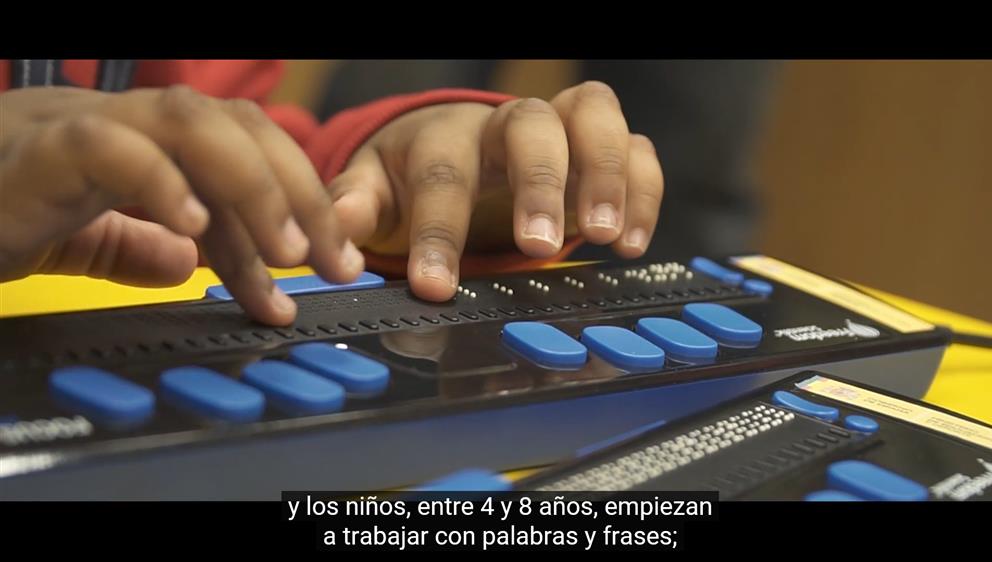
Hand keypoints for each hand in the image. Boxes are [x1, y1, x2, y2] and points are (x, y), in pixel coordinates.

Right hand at [0, 86, 361, 324]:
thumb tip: (188, 261)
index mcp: (142, 139)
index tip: (333, 265)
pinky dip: (162, 185)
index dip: (298, 204)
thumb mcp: (79, 235)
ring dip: (254, 188)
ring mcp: (79, 127)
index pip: (243, 152)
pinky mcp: (38, 149)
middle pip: (236, 126)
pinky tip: (194, 236)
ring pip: (191, 123)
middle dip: (298, 193)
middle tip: (332, 262)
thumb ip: (135, 244)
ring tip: (287, 253)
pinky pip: (111, 148)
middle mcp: (121, 122)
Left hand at [326, 81, 664, 300]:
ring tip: (603, 238)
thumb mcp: (377, 190)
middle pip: (531, 124)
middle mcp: (504, 124)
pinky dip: (644, 190)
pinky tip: (630, 244)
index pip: (443, 172)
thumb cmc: (416, 175)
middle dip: (537, 183)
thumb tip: (332, 244)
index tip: (436, 286)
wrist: (458, 147)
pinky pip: (637, 148)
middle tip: (538, 246)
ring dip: (605, 173)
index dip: (438, 229)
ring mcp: (560, 130)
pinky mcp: (601, 147)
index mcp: (443, 136)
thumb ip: (356, 209)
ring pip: (594, 116)